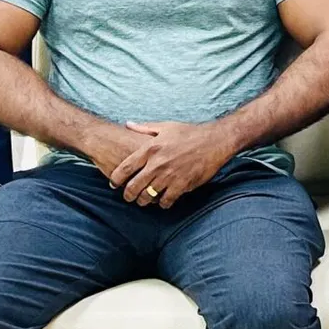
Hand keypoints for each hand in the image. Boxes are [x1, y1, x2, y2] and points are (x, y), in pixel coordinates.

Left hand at [110, 121, 238, 208]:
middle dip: (128, 195)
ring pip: (148, 197)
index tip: (113, 184)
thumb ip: (144, 127)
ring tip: (144, 201)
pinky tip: (163, 201)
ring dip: (144, 201)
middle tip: (128, 197)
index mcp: (150, 148)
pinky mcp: (182, 185)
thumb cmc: (190, 132)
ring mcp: (169, 176)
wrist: (215, 140)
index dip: (115, 180)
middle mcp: (157, 163)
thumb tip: (127, 124)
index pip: (125, 168)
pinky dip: (163, 203)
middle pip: (133, 187)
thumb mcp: (165, 126)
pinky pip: (166, 201)